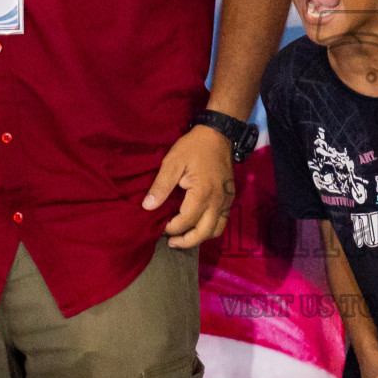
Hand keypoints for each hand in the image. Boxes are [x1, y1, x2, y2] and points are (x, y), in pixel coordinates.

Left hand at [143, 125, 234, 248]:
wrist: (218, 134)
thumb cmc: (193, 147)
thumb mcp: (172, 162)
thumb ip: (161, 186)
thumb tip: (148, 207)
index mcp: (202, 194)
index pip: (186, 221)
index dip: (172, 228)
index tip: (161, 225)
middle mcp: (217, 202)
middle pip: (204, 233)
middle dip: (186, 241)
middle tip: (171, 242)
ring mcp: (226, 201)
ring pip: (216, 230)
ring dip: (200, 237)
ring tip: (184, 237)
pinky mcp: (230, 198)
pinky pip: (221, 221)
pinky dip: (209, 227)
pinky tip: (197, 223)